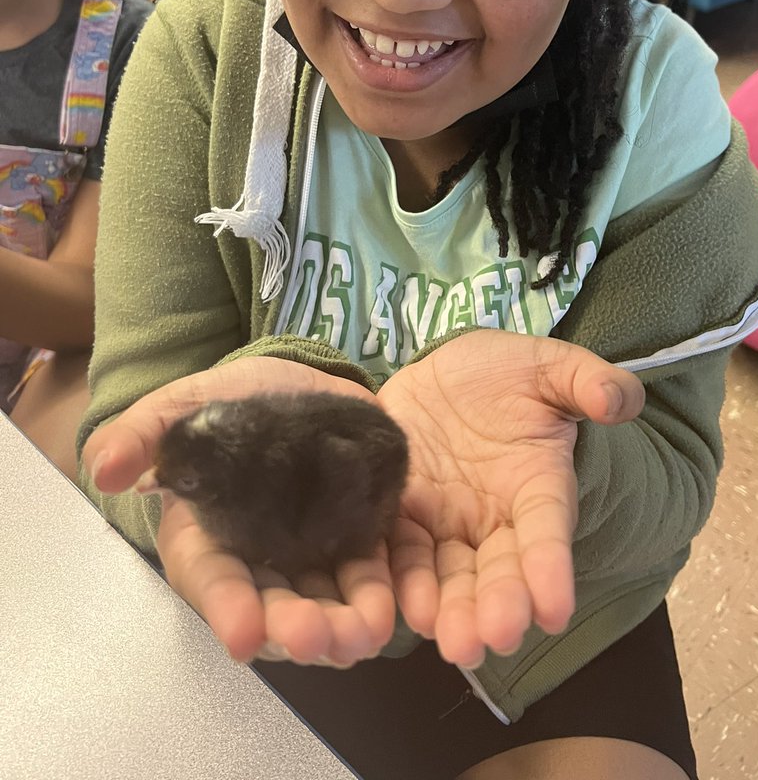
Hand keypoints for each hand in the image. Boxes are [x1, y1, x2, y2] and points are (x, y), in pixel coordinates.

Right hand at [83, 356, 395, 666]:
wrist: (298, 380)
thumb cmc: (230, 400)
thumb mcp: (182, 405)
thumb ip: (142, 432)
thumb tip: (103, 468)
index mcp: (206, 537)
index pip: (212, 581)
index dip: (226, 608)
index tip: (243, 635)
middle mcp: (259, 561)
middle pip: (273, 607)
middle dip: (293, 627)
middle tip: (317, 638)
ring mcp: (312, 555)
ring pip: (325, 602)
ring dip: (344, 624)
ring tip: (365, 633)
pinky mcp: (359, 538)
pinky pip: (371, 574)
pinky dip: (381, 594)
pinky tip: (393, 607)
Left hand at [379, 330, 643, 668]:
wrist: (447, 370)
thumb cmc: (507, 371)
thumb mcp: (549, 365)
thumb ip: (585, 381)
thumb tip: (621, 400)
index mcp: (537, 483)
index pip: (547, 530)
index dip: (551, 569)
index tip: (556, 612)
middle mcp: (494, 515)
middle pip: (500, 569)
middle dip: (498, 606)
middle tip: (493, 639)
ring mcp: (446, 520)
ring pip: (451, 575)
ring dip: (451, 610)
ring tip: (450, 640)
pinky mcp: (402, 515)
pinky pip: (400, 553)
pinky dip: (403, 583)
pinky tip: (405, 609)